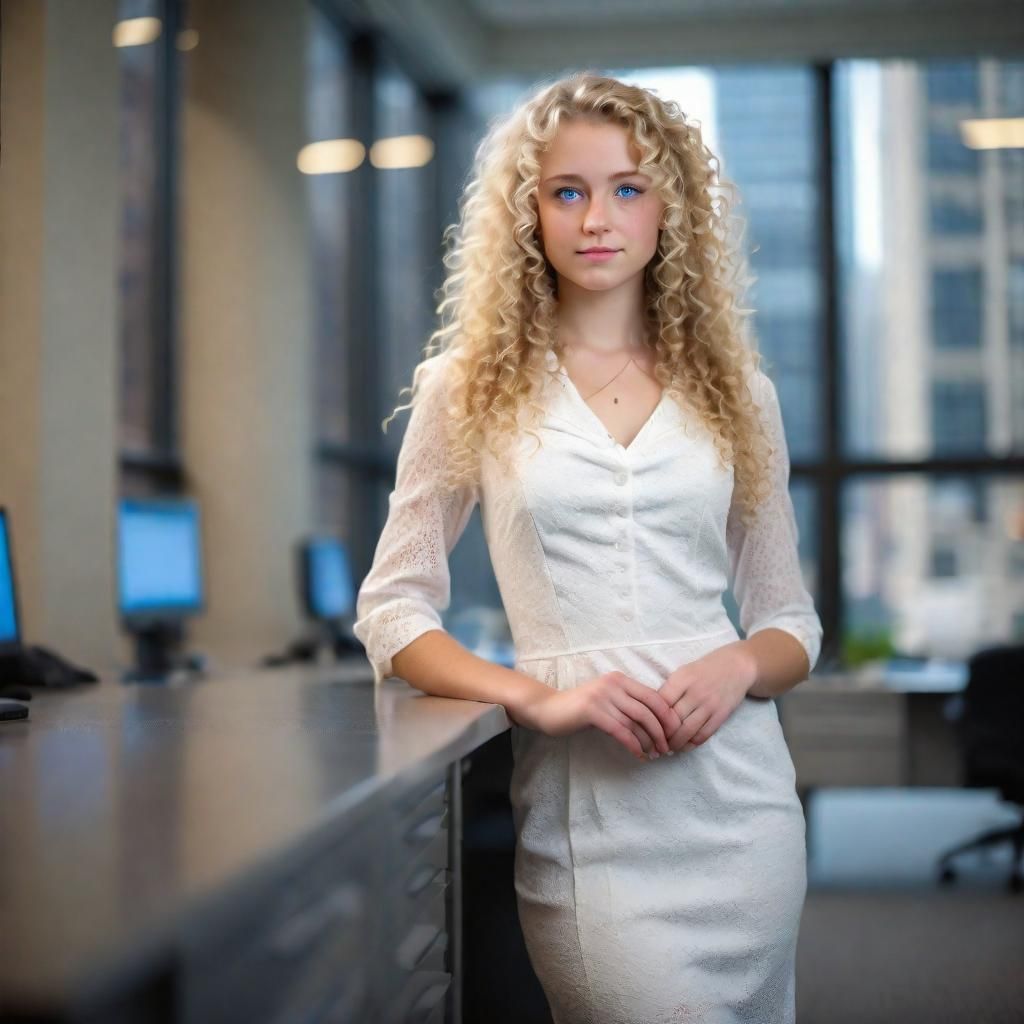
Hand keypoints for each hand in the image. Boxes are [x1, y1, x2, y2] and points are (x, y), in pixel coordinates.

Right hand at [519, 671, 682, 761]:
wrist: (549, 709)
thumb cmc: (581, 708)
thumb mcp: (607, 700)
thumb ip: (628, 705)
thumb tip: (657, 723)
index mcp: (620, 679)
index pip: (653, 696)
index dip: (667, 715)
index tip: (675, 733)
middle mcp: (613, 684)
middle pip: (648, 710)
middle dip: (661, 731)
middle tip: (668, 748)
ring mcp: (602, 696)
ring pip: (636, 722)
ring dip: (649, 741)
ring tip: (655, 755)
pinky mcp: (592, 711)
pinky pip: (620, 731)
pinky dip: (633, 745)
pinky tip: (639, 755)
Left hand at [658, 643, 756, 752]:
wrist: (737, 666)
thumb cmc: (704, 669)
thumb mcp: (683, 672)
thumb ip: (669, 689)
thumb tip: (651, 711)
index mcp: (682, 678)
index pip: (661, 703)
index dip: (651, 718)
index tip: (645, 726)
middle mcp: (696, 692)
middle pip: (672, 720)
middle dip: (660, 735)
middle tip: (653, 743)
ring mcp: (710, 705)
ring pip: (687, 731)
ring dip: (674, 743)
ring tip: (666, 748)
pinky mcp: (721, 715)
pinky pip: (703, 735)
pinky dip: (691, 744)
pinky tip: (683, 746)